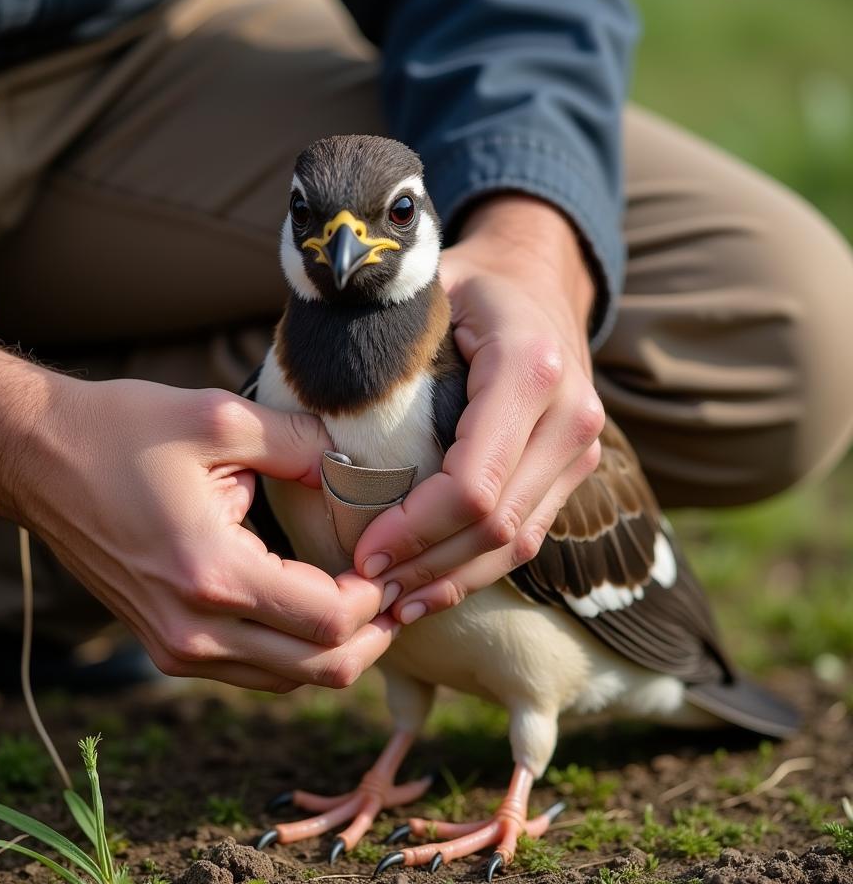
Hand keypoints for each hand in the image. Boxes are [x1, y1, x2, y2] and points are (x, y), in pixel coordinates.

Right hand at [0, 313, 396, 691]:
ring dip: (339, 650)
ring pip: (289, 681)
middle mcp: (194, 630)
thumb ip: (303, 446)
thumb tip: (365, 468)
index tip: (397, 559)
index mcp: (212, 573)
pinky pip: (254, 672)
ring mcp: (175, 647)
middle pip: (321, 670)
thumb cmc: (121, 429)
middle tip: (403, 590)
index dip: (380, 597)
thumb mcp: (220, 419)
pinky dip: (297, 653)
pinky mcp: (165, 645)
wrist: (36, 458)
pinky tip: (316, 609)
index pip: (331, 621)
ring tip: (370, 600)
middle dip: (375, 635)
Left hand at [353, 195, 603, 621]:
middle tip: (363, 587)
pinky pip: (528, 535)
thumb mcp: (415, 289)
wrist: (535, 279)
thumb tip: (302, 394)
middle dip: (426, 565)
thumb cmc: (459, 286)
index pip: (472, 482)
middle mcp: (570, 413)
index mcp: (528, 366)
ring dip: (451, 579)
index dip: (414, 530)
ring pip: (517, 541)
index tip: (361, 553)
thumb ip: (370, 331)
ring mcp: (581, 446)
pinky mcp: (574, 468)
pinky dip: (477, 568)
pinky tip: (430, 587)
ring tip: (391, 603)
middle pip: (496, 523)